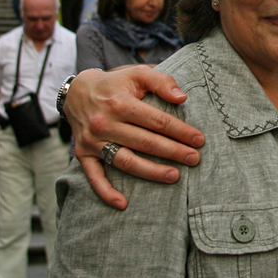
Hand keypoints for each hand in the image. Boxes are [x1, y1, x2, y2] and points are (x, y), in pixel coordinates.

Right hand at [64, 67, 203, 209]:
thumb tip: (182, 98)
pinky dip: (106, 192)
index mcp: (120, 103)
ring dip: (151, 172)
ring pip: (125, 162)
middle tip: (195, 159)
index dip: (180, 131)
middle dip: (173, 152)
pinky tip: (123, 204)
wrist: (77, 92)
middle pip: (145, 142)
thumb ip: (161, 81)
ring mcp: (93, 141)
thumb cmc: (115, 84)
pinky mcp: (83, 153)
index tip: (199, 140)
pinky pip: (93, 176)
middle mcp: (105, 123)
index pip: (156, 121)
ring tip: (174, 176)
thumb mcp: (137, 73)